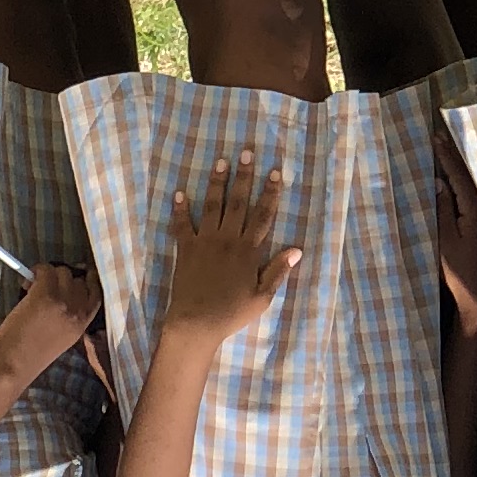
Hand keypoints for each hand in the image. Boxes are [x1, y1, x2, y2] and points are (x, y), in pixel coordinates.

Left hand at [0, 260, 100, 381]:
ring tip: (32, 287)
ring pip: (62, 272)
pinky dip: (36, 271)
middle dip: (62, 279)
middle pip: (78, 279)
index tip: (71, 278)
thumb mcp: (63, 336)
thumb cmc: (32, 354)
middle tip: (46, 287)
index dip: (86, 281)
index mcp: (84, 323)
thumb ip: (69, 315)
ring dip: (48, 274)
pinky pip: (45, 270)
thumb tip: (62, 291)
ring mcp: (63, 300)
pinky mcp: (45, 294)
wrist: (15, 363)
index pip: (96, 292)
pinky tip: (26, 283)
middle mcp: (78, 310)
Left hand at [166, 157, 299, 346]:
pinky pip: (183, 224)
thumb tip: (297, 249)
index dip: (270, 193)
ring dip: (217, 183)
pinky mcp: (186, 249)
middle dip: (244, 176)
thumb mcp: (262, 297)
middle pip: (239, 203)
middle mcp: (228, 240)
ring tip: (221, 162)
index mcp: (249, 251)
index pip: (263, 215)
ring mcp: (205, 242)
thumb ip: (277, 271)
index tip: (275, 172)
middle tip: (247, 153)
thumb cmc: (232, 313)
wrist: (196, 322)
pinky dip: (181, 209)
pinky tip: (180, 193)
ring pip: (213, 206)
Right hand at [433, 128, 476, 336]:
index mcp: (475, 211)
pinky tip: (450, 180)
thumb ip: (442, 211)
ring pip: (468, 186)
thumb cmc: (459, 272)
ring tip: (443, 150)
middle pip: (467, 177)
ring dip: (455, 168)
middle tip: (439, 135)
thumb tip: (438, 182)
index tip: (436, 138)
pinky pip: (468, 197)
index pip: (460, 178)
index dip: (447, 157)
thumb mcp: (445, 241)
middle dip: (453, 156)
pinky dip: (457, 183)